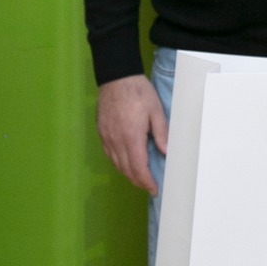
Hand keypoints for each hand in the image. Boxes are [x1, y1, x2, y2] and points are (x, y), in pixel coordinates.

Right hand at [96, 74, 166, 195]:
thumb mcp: (156, 110)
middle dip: (138, 181)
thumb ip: (161, 133)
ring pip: (116, 164)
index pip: (138, 168)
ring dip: (127, 173)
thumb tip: (165, 152)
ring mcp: (106, 136)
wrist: (117, 77)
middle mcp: (116, 140)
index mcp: (131, 136)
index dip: (146, 182)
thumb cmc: (138, 92)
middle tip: (148, 186)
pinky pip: (108, 154)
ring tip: (139, 177)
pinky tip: (125, 162)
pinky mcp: (101, 131)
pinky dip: (117, 162)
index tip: (153, 189)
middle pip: (126, 169)